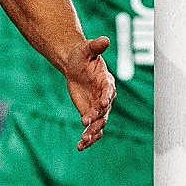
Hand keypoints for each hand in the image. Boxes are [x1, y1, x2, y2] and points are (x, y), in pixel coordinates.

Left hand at [63, 36, 115, 150]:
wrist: (76, 64)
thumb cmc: (83, 55)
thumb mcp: (87, 49)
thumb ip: (96, 46)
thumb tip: (105, 39)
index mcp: (107, 81)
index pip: (109, 90)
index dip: (106, 97)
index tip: (103, 103)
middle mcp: (105, 97)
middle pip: (105, 111)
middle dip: (97, 118)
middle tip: (87, 124)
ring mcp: (99, 107)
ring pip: (100, 124)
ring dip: (93, 133)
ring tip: (83, 141)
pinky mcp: (91, 113)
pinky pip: (92, 129)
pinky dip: (88, 138)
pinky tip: (80, 147)